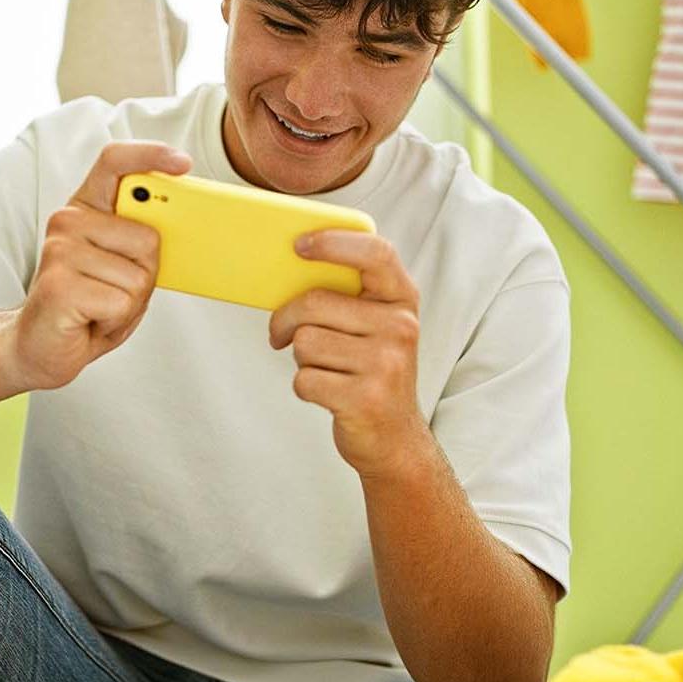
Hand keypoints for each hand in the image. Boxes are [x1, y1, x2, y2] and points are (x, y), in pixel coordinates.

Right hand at [8, 140, 190, 390]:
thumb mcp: (121, 265)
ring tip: (99, 308)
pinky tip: (90, 321)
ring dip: (129, 304)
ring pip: (138, 277)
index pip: (115, 162)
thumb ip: (140, 239)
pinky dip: (115, 322)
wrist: (39, 347)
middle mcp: (68, 221)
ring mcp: (59, 251)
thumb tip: (174, 224)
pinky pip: (120, 303)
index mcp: (86, 208)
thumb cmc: (87, 305)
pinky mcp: (58, 285)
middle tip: (114, 290)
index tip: (182, 163)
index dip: (150, 155)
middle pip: (148, 238)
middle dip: (146, 275)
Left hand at [267, 230, 427, 478]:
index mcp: (402, 300)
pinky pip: (304, 379)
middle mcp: (401, 327)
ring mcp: (386, 364)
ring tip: (325, 369)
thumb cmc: (372, 372)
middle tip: (280, 333)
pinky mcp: (364, 399)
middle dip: (285, 319)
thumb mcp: (375, 326)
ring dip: (300, 359)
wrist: (394, 439)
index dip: (335, 242)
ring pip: (304, 342)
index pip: (376, 254)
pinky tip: (328, 393)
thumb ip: (349, 296)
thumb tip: (290, 267)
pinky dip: (304, 387)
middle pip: (314, 302)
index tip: (299, 245)